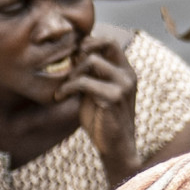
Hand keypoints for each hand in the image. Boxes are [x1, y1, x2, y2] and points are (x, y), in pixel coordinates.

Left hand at [59, 32, 143, 177]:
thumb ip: (90, 74)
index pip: (109, 42)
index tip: (72, 58)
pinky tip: (61, 96)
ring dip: (72, 73)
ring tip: (64, 87)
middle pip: (107, 43)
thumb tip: (73, 54)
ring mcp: (123, 85)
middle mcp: (128, 74)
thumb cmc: (103, 119)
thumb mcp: (96, 91)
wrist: (115, 147)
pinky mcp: (113, 98)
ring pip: (92, 61)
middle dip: (84, 49)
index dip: (89, 44)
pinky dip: (68, 87)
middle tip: (69, 64)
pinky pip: (84, 82)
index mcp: (126, 71)